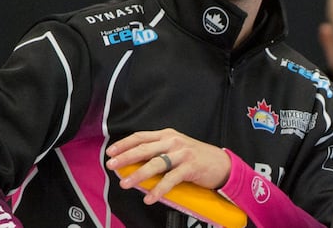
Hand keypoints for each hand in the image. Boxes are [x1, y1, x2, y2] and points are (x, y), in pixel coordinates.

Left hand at [105, 128, 230, 204]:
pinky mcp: (190, 167)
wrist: (221, 164)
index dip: (124, 144)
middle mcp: (173, 141)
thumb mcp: (176, 149)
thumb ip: (158, 152)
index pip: (141, 137)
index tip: (111, 152)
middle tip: (112, 165)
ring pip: (156, 163)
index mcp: (167, 135)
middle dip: (126, 157)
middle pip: (144, 148)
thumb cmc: (196, 158)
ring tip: (126, 184)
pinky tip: (150, 197)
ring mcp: (182, 153)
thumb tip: (134, 164)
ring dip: (138, 174)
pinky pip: (171, 179)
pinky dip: (158, 189)